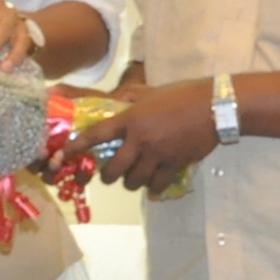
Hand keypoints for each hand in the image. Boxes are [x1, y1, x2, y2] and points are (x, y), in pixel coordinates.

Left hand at [73, 78, 217, 193]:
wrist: (213, 107)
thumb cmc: (182, 94)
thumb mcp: (151, 91)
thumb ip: (132, 97)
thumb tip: (118, 99)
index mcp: (130, 119)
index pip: (97, 135)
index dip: (78, 146)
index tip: (66, 154)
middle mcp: (140, 140)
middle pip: (113, 169)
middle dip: (108, 175)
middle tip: (109, 174)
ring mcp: (157, 155)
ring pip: (134, 181)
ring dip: (130, 182)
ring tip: (133, 179)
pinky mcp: (174, 165)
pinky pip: (157, 185)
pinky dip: (153, 188)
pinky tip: (153, 187)